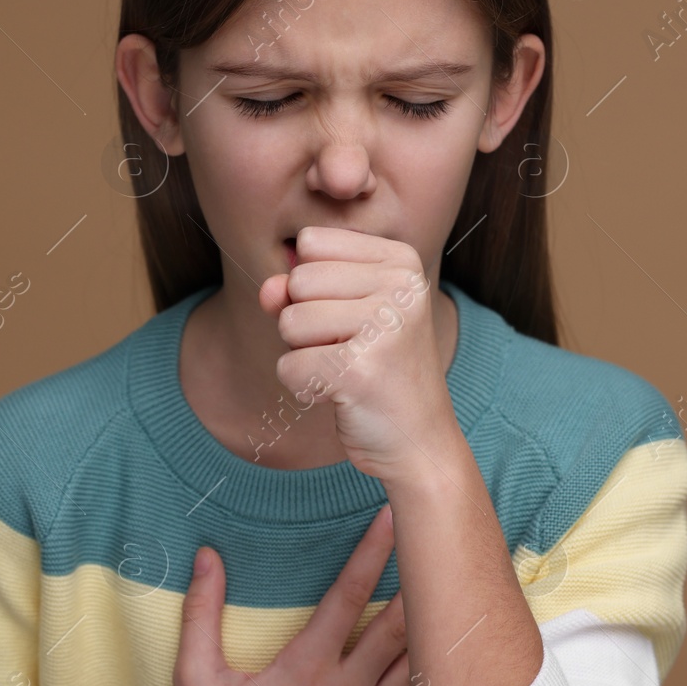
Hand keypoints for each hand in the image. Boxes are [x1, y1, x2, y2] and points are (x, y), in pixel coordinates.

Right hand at [165, 504, 419, 685]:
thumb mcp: (194, 673)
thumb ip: (202, 611)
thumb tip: (206, 556)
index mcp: (306, 665)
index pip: (348, 594)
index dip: (373, 551)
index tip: (393, 516)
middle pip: (397, 627)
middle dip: (420, 584)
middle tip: (440, 549)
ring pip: (414, 673)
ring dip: (432, 638)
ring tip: (454, 604)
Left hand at [259, 226, 455, 484]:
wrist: (419, 442)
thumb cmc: (379, 372)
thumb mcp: (342, 314)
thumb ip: (299, 288)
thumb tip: (267, 289)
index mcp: (401, 260)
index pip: (310, 243)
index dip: (314, 286)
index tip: (354, 317)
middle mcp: (400, 285)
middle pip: (298, 281)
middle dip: (307, 323)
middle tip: (352, 350)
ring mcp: (384, 326)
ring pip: (289, 323)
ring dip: (305, 355)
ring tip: (349, 370)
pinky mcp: (359, 371)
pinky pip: (289, 367)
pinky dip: (304, 388)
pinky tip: (343, 395)